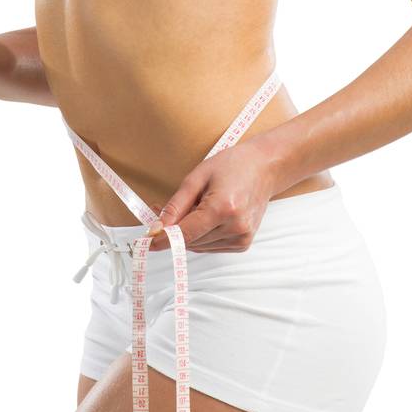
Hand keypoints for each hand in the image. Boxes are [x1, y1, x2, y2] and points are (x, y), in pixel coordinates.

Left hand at [145, 138, 280, 252]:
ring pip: (198, 246)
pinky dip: (202, 234)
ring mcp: (241, 238)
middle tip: (162, 210)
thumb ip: (176, 205)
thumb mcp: (198, 177)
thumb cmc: (233, 166)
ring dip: (187, 232)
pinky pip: (210, 246)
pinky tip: (207, 216)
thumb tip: (157, 228)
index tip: (146, 242)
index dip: (163, 239)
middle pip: (190, 241)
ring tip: (191, 207)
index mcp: (223, 208)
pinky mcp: (243, 243)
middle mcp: (235, 227)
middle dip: (173, 229)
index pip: (185, 233)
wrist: (265, 167)